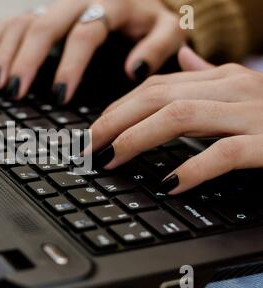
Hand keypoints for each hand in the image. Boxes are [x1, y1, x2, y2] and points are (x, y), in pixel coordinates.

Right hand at [0, 0, 185, 102]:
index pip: (84, 33)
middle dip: (27, 60)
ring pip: (24, 21)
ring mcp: (57, 2)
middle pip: (44, 25)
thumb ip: (158, 47)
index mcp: (110, 3)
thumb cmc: (151, 18)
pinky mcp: (44, 8)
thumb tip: (135, 70)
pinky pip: (14, 19)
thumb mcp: (168, 29)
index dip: (70, 65)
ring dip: (6, 52)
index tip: (60, 95)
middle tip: (15, 90)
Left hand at [90, 47, 262, 193]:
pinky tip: (168, 184)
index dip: (118, 109)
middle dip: (114, 122)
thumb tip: (182, 58)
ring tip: (110, 160)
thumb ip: (209, 78)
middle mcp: (233, 88)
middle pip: (157, 97)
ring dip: (136, 138)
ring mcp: (252, 113)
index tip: (94, 131)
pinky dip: (193, 168)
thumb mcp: (244, 90)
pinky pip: (224, 153)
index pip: (156, 87)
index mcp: (223, 78)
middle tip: (88, 148)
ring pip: (180, 116)